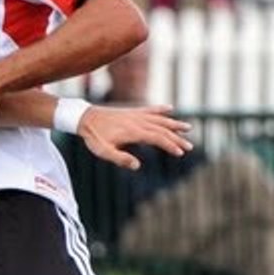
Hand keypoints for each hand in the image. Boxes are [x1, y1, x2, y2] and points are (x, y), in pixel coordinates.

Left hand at [77, 104, 193, 169]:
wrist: (84, 117)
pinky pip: (149, 109)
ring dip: (174, 123)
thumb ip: (119, 158)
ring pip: (159, 118)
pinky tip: (170, 108)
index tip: (180, 153)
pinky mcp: (131, 111)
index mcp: (132, 131)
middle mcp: (137, 121)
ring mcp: (135, 115)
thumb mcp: (103, 151)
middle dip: (177, 138)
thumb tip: (137, 166)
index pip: (157, 138)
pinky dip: (160, 109)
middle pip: (162, 129)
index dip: (170, 145)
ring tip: (188, 128)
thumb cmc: (93, 136)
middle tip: (190, 147)